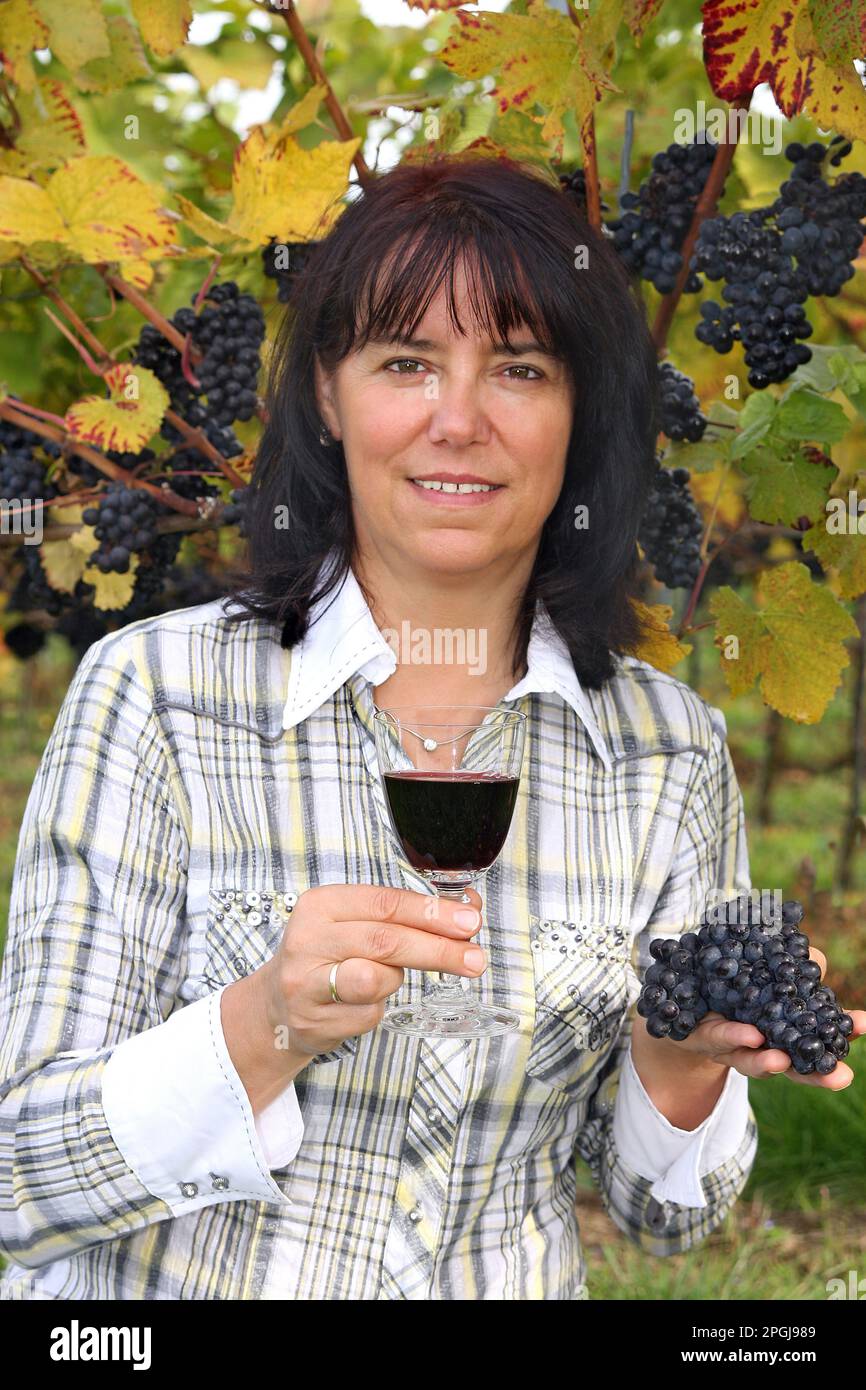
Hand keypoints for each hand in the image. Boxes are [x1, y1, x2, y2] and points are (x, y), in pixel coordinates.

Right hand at [258, 882, 485, 1059]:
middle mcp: (308, 939)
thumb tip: (467, 909)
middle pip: (385, 940)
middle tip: (474, 958)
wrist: (277, 1006)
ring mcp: (307, 982)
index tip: (469, 921)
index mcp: (321, 904)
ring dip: (396, 980)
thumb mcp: (356, 924)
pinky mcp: (314, 1020)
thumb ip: (404, 916)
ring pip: (376, 979)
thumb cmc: (328, 957)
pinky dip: (378, 1008)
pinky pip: (369, 1014)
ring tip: (389, 978)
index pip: (385, 902)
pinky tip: (361, 1003)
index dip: (432, 912)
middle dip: (438, 949)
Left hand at [664, 947, 865, 1090]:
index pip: (816, 1035)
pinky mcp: (700, 1037)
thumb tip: (813, 958)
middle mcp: (759, 1045)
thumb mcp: (764, 969)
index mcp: (781, 1030)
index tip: (865, 1025)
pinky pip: (717, 1038)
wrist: (677, 997)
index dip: (841, 1032)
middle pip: (792, 1066)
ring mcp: (730, 1045)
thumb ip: (791, 967)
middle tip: (842, 1077)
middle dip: (816, 1074)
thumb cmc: (730, 985)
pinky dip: (733, 1038)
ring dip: (769, 1063)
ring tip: (782, 1061)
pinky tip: (748, 1035)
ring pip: (752, 1060)